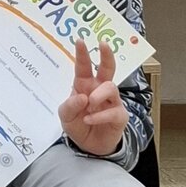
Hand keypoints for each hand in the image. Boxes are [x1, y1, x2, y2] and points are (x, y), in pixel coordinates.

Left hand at [59, 42, 127, 156]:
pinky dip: (99, 115)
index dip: (82, 53)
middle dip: (106, 55)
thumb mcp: (65, 115)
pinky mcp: (120, 116)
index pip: (84, 66)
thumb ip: (70, 105)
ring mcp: (112, 101)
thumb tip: (82, 97)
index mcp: (85, 85)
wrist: (88, 146)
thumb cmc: (77, 123)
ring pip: (111, 88)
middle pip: (108, 69)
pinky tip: (89, 119)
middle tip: (103, 44)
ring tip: (89, 104)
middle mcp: (99, 89)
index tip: (80, 40)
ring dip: (98, 95)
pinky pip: (114, 111)